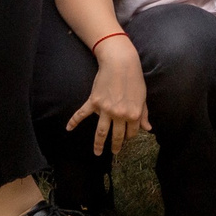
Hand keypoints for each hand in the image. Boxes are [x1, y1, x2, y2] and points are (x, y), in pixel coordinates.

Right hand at [65, 36, 148, 155]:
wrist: (120, 62)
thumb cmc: (134, 78)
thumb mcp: (142, 97)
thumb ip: (144, 114)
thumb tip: (148, 129)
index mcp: (133, 114)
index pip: (132, 132)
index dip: (130, 135)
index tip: (128, 137)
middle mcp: (119, 114)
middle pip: (117, 135)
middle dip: (116, 146)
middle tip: (115, 152)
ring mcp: (105, 109)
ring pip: (101, 132)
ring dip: (99, 144)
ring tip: (98, 153)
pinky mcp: (94, 102)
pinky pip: (82, 114)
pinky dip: (74, 121)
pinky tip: (68, 128)